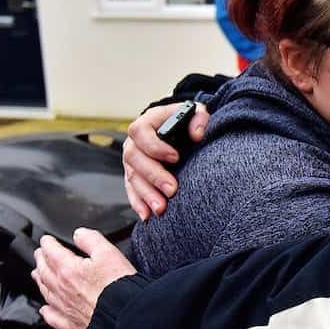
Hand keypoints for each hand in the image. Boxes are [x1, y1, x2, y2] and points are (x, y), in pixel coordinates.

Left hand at [32, 229, 136, 328]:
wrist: (123, 315)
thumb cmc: (118, 286)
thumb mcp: (108, 252)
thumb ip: (91, 240)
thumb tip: (79, 234)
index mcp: (68, 269)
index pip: (52, 252)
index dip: (47, 243)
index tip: (46, 240)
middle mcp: (61, 288)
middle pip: (44, 271)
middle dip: (41, 260)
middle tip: (39, 254)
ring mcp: (64, 307)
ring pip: (46, 292)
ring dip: (40, 281)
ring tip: (37, 275)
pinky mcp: (71, 324)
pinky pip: (53, 317)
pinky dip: (47, 311)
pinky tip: (46, 309)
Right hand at [123, 102, 208, 219]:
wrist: (175, 129)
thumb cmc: (184, 121)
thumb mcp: (194, 112)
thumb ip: (198, 118)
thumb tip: (198, 134)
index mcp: (146, 123)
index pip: (141, 132)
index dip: (156, 146)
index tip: (175, 157)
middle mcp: (134, 143)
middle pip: (135, 159)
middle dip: (154, 176)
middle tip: (171, 190)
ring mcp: (132, 161)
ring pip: (133, 178)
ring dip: (146, 195)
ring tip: (161, 208)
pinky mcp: (133, 176)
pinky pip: (131, 191)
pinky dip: (138, 204)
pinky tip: (147, 215)